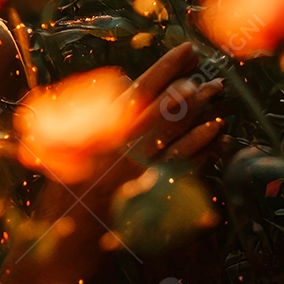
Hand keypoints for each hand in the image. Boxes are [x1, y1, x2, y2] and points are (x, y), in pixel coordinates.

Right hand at [35, 42, 224, 219]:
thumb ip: (91, 114)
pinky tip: (218, 134)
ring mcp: (142, 166)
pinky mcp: (153, 188)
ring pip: (178, 133)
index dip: (166, 67)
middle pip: (165, 108)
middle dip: (191, 89)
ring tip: (217, 95)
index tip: (187, 50)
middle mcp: (125, 143)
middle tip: (212, 74)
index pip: (141, 88)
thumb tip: (121, 84)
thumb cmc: (64, 188)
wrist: (66, 233)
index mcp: (103, 127)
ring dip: (200, 112)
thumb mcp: (65, 143)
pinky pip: (185, 163)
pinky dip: (203, 147)